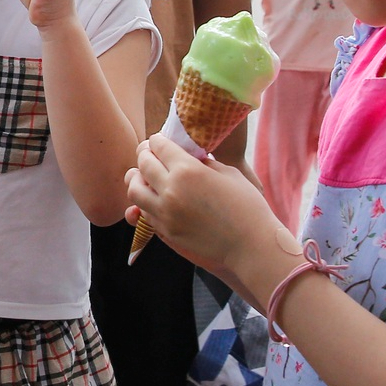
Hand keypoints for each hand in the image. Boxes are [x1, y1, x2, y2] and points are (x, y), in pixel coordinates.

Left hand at [126, 133, 283, 286]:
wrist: (250, 244)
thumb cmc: (246, 206)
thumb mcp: (227, 173)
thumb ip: (202, 162)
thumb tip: (187, 156)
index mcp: (188, 170)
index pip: (158, 146)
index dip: (157, 140)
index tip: (159, 141)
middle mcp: (171, 189)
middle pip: (143, 163)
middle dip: (144, 154)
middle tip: (149, 154)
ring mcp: (165, 213)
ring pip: (134, 189)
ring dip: (137, 179)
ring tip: (146, 178)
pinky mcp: (165, 231)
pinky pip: (144, 212)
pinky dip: (145, 201)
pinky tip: (156, 198)